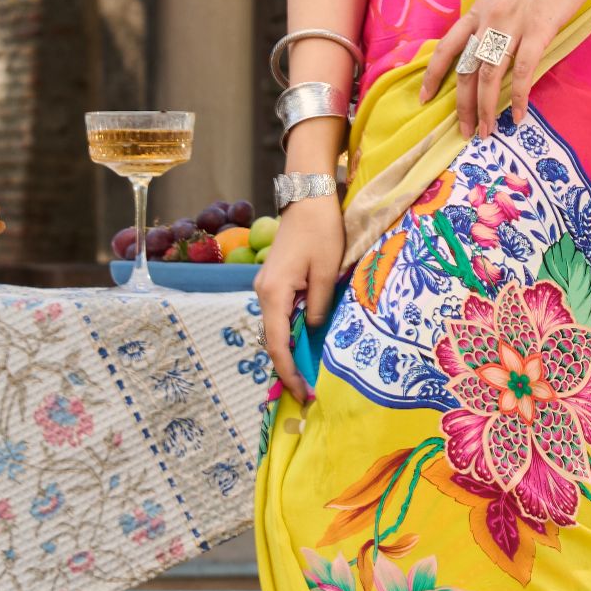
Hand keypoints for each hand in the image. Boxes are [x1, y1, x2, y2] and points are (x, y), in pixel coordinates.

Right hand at [255, 196, 344, 404]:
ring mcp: (266, 287)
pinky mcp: (274, 282)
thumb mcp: (327, 271)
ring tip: (308, 376)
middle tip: (308, 392)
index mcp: (274, 292)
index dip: (289, 371)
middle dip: (288, 368)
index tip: (304, 393)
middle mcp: (263, 292)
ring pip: (275, 329)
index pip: (277, 343)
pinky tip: (305, 346)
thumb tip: (313, 331)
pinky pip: (280, 316)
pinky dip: (290, 334)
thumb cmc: (321, 231)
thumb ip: (319, 306)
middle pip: (272, 340)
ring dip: (290, 352)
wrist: (309, 198)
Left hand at [419, 0, 590, 140]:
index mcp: (478, 9)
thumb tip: (489, 51)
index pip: (446, 47)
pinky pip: (523, 70)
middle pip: (467, 70)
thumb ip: (494, 20)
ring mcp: (513, 23)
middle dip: (463, 106)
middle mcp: (489, 18)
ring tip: (488, 132)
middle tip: (465, 133)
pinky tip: (520, 115)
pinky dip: (520, 97)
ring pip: (490, 75)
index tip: (425, 98)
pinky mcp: (540, 29)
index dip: (433, 75)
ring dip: (487, 109)